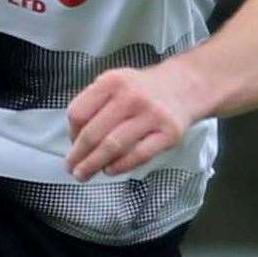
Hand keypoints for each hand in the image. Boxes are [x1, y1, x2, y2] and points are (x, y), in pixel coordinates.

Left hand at [65, 60, 197, 182]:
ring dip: (94, 164)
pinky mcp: (169, 133)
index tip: (72, 144)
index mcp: (112, 82)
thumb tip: (75, 138)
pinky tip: (109, 170)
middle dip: (78, 155)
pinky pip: (138, 155)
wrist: (187, 85)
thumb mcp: (116, 83)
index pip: (78, 112)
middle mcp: (131, 96)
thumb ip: (94, 104)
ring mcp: (152, 115)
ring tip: (84, 175)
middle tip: (71, 168)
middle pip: (93, 133)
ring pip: (113, 146)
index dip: (71, 133)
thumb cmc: (143, 89)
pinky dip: (119, 166)